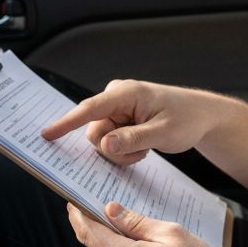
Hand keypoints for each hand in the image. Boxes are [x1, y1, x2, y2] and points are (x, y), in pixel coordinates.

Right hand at [41, 80, 216, 165]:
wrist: (200, 116)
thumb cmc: (186, 119)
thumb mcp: (163, 133)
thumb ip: (133, 139)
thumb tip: (104, 144)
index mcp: (125, 93)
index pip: (89, 109)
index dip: (66, 123)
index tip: (47, 134)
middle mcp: (116, 98)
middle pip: (94, 132)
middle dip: (113, 149)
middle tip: (141, 153)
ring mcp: (116, 109)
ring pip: (100, 141)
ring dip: (120, 152)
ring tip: (145, 148)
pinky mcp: (119, 120)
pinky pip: (109, 141)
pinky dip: (124, 150)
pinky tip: (142, 148)